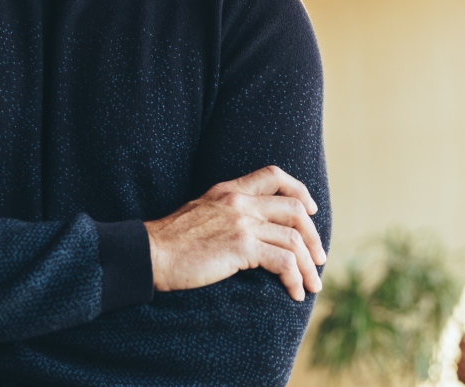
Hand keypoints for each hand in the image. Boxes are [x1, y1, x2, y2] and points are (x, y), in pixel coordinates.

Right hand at [143, 165, 324, 300]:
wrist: (151, 252)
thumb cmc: (172, 239)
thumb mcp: (201, 211)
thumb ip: (225, 211)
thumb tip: (248, 227)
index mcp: (228, 189)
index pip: (273, 175)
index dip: (299, 191)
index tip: (310, 211)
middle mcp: (238, 201)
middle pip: (294, 209)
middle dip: (313, 236)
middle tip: (317, 258)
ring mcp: (240, 222)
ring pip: (293, 238)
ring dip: (308, 265)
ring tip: (311, 284)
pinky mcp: (240, 246)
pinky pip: (283, 261)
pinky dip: (295, 279)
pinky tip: (294, 292)